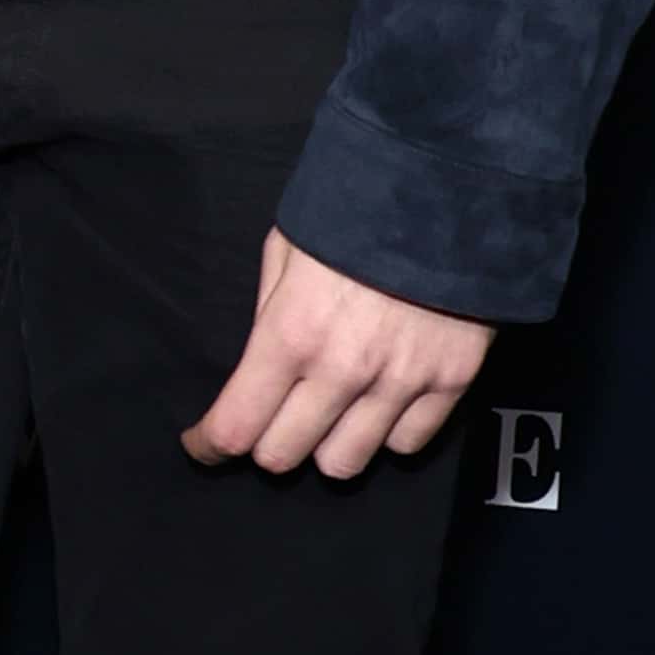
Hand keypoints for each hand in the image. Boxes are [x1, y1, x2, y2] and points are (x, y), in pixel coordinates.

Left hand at [184, 230, 489, 479]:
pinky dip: (386, 433)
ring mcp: (399, 382)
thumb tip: (259, 365)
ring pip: (344, 464)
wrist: (450, 190)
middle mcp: (341, 370)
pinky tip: (379, 405)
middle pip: (283, 456)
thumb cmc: (357, 210)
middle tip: (270, 421)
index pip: (236, 425)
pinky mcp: (450, 382)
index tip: (204, 444)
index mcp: (290, 333)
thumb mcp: (287, 249)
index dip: (210, 444)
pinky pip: (406, 444)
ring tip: (328, 417)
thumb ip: (268, 312)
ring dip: (326, 446)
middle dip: (266, 444)